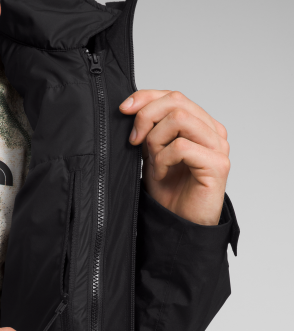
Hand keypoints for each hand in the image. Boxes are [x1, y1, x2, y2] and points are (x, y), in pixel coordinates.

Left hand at [119, 90, 229, 224]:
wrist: (179, 224)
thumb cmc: (168, 191)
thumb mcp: (151, 153)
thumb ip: (148, 129)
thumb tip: (131, 106)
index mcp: (200, 125)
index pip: (173, 96)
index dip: (145, 97)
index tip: (123, 109)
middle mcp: (212, 131)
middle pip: (176, 101)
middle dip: (146, 117)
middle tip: (134, 142)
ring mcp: (218, 146)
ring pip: (179, 119)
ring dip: (156, 141)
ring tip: (154, 163)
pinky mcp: (217, 164)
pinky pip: (181, 146)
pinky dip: (163, 159)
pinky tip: (162, 174)